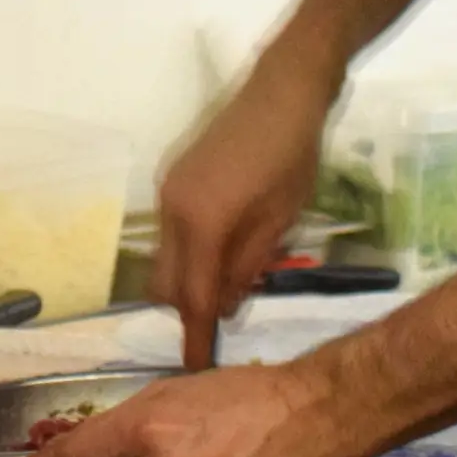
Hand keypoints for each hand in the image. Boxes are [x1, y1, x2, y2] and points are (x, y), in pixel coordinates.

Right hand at [152, 37, 341, 368]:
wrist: (282, 88)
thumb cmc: (292, 155)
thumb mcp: (281, 220)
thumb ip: (248, 267)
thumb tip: (224, 305)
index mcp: (200, 224)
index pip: (190, 297)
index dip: (194, 336)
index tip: (196, 368)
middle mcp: (170, 210)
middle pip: (164, 282)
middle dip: (187, 307)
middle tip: (225, 319)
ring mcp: (167, 191)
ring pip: (165, 256)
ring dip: (190, 277)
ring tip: (232, 280)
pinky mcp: (174, 178)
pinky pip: (172, 232)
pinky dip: (191, 251)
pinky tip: (226, 247)